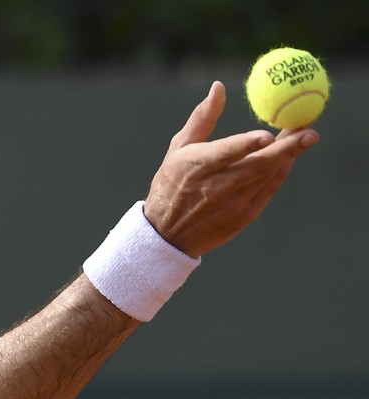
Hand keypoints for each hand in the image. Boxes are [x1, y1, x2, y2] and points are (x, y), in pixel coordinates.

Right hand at [144, 81, 319, 257]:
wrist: (168, 234)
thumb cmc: (171, 183)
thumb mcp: (178, 149)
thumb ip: (202, 118)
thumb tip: (219, 87)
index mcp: (196, 167)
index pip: (226, 154)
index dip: (247, 144)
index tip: (268, 133)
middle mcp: (215, 187)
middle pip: (258, 165)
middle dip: (287, 148)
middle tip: (309, 131)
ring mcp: (232, 204)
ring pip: (268, 175)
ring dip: (288, 155)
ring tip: (306, 136)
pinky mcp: (243, 217)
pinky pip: (268, 190)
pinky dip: (280, 172)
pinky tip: (289, 157)